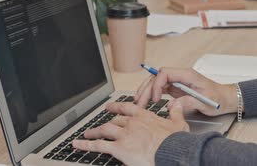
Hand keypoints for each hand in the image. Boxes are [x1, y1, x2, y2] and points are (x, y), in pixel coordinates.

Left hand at [72, 102, 187, 165]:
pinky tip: (77, 145)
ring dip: (93, 132)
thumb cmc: (175, 141)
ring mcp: (124, 135)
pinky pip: (98, 145)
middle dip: (106, 121)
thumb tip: (176, 104)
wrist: (171, 152)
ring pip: (104, 130)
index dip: (117, 107)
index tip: (111, 107)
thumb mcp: (179, 124)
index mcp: (145, 116)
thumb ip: (176, 112)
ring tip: (86, 134)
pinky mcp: (119, 148)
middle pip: (114, 120)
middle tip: (99, 124)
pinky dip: (85, 145)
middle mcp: (132, 123)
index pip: (127, 108)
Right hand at [134, 68, 237, 116]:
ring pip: (157, 82)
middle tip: (139, 103)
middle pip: (157, 77)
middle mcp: (181, 76)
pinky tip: (147, 101)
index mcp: (187, 74)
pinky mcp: (177, 88)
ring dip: (146, 91)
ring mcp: (178, 82)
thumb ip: (188, 102)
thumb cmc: (218, 98)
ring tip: (138, 103)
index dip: (156, 85)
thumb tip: (171, 105)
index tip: (155, 99)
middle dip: (146, 89)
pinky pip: (161, 88)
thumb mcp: (205, 102)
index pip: (165, 73)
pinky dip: (152, 94)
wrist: (226, 99)